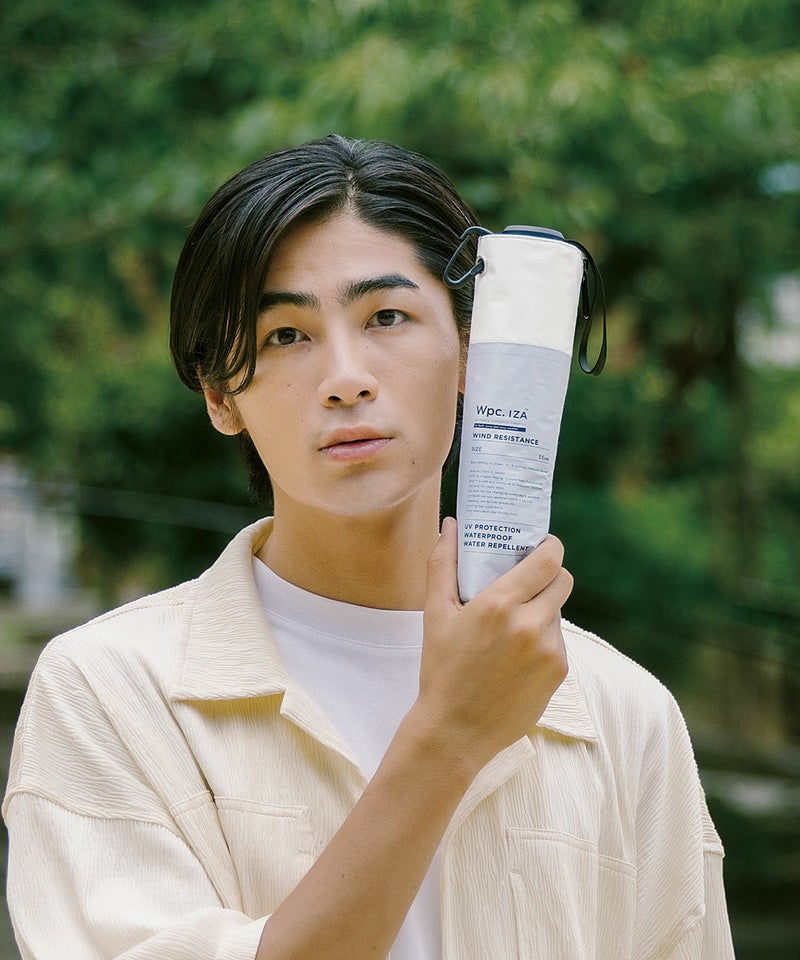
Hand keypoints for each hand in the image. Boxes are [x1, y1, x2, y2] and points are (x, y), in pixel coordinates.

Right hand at [415, 517, 571, 773]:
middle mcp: (531, 624)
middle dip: (549, 576)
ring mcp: (549, 650)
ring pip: (558, 613)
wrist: (455, 731)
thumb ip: (443, 563)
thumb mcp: (435, 614)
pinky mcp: (559, 672)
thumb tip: (451, 525)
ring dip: (542, 611)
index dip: (550, 546)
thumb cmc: (441, 669)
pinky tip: (517, 656)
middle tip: (529, 580)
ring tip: (513, 626)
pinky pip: (558, 642)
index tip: (541, 544)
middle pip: (563, 580)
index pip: (549, 559)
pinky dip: (543, 641)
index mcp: (500, 604)